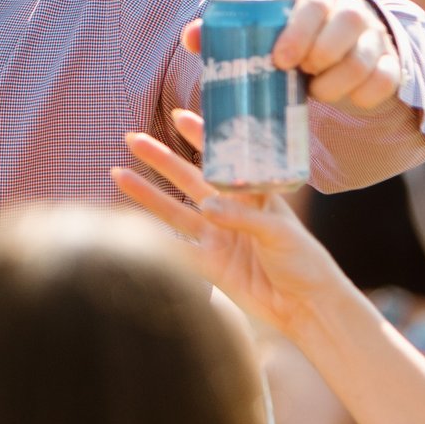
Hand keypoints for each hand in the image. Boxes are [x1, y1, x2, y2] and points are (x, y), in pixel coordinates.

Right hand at [114, 109, 362, 339]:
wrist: (306, 307)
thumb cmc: (304, 261)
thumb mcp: (279, 231)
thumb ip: (244, 216)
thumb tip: (206, 207)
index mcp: (252, 193)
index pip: (223, 158)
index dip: (201, 137)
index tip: (179, 116)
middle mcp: (230, 211)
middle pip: (188, 180)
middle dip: (161, 159)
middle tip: (133, 139)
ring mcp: (216, 238)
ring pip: (174, 211)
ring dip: (147, 193)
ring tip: (118, 173)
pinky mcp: (209, 266)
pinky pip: (176, 249)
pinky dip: (154, 240)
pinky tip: (130, 225)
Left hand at [182, 0, 405, 110]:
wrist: (333, 44)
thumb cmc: (287, 38)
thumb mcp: (261, 30)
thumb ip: (224, 33)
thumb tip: (190, 38)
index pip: (314, 3)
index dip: (299, 31)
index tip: (281, 60)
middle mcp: (349, 10)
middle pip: (347, 24)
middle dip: (323, 54)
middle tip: (301, 76)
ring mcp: (374, 36)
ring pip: (367, 56)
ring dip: (340, 81)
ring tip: (316, 93)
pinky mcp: (389, 63)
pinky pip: (387, 78)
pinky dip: (367, 93)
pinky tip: (349, 100)